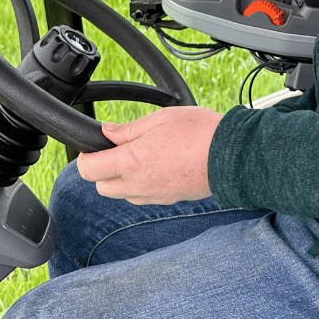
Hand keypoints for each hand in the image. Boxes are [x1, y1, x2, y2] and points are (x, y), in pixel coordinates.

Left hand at [76, 106, 222, 204]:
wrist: (231, 155)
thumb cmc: (199, 132)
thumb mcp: (161, 118)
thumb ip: (129, 129)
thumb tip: (108, 132)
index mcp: (131, 162)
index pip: (88, 170)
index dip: (87, 155)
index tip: (95, 145)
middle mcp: (138, 184)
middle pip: (101, 186)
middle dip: (103, 169)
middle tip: (118, 149)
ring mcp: (153, 196)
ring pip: (121, 194)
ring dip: (121, 179)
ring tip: (141, 156)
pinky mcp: (168, 200)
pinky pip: (142, 197)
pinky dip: (141, 185)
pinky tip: (157, 166)